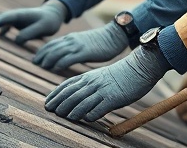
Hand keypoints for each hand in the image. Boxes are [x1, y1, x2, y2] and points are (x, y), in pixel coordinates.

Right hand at [0, 0, 67, 44]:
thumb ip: (30, 33)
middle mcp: (16, 15)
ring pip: (0, 20)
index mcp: (21, 15)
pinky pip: (5, 24)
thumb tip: (17, 40)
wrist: (54, 14)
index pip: (5, 18)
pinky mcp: (18, 22)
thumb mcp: (43, 28)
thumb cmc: (50, 21)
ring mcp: (16, 18)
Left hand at [33, 21, 128, 71]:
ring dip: (48, 60)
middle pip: (52, 47)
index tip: (35, 59)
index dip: (42, 51)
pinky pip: (69, 58)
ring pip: (57, 52)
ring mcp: (77, 46)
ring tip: (43, 66)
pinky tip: (55, 69)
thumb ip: (74, 49)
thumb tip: (67, 57)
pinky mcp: (84, 52)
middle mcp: (71, 41)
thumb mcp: (83, 43)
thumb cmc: (101, 42)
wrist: (114, 36)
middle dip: (42, 55)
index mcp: (71, 38)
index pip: (52, 44)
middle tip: (34, 64)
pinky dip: (60, 63)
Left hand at [45, 44, 171, 121]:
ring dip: (73, 111)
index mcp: (88, 76)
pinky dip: (91, 114)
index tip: (47, 102)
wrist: (139, 67)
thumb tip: (76, 97)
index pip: (67, 85)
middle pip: (71, 94)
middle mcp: (92, 83)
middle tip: (52, 111)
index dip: (56, 94)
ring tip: (66, 117)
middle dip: (60, 103)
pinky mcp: (113, 98)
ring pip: (82, 102)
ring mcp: (102, 90)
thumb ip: (88, 84)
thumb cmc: (120, 74)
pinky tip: (87, 119)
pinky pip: (99, 108)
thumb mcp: (99, 76)